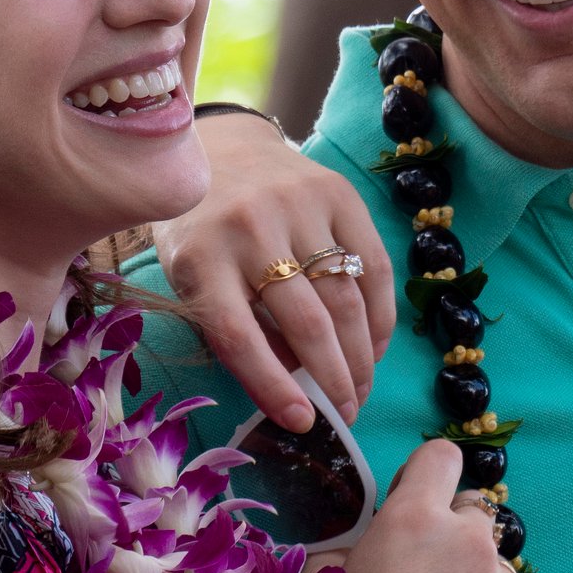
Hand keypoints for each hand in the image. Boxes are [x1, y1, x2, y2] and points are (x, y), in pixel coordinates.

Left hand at [152, 111, 392, 429]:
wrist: (223, 147)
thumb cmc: (201, 228)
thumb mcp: (192, 279)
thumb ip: (233, 328)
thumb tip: (294, 388)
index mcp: (201, 258)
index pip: (239, 336)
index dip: (273, 386)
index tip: (302, 424)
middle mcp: (251, 229)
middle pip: (304, 323)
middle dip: (331, 382)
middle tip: (344, 416)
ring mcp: (298, 207)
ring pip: (345, 301)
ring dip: (360, 358)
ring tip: (360, 391)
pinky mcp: (339, 194)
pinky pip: (373, 267)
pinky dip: (379, 316)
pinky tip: (374, 347)